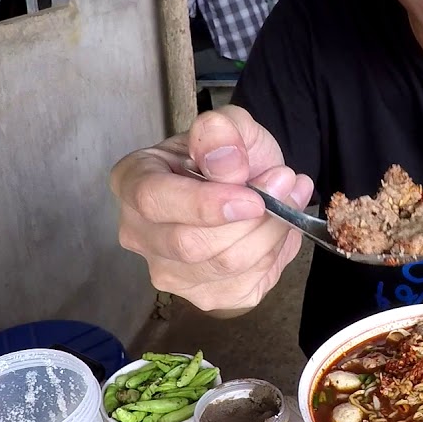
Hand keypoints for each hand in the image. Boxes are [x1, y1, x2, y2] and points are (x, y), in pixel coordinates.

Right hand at [110, 105, 313, 314]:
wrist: (250, 183)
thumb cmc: (230, 154)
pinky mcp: (204, 295)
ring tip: (290, 196)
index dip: (204, 204)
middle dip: (251, 218)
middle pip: (190, 244)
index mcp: (132, 182)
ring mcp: (168, 270)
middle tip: (286, 182)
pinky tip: (279, 228)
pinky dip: (274, 255)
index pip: (153, 200)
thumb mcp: (231, 127)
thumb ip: (225, 131)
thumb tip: (224, 155)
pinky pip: (244, 286)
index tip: (252, 198)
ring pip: (224, 267)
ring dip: (271, 232)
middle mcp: (138, 233)